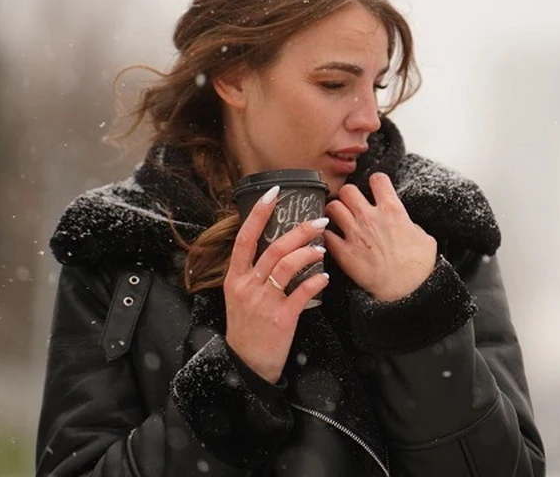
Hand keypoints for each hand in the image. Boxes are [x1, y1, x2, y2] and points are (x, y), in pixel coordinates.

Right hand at [224, 186, 329, 383]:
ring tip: (321, 248)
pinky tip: (324, 277)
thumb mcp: (240, 297)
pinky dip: (315, 281)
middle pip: (273, 249)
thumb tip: (278, 247)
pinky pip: (301, 293)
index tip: (274, 194)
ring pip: (287, 266)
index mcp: (235, 278)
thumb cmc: (247, 328)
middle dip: (298, 231)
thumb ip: (253, 273)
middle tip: (318, 221)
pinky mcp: (280, 318)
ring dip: (308, 253)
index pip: (245, 238)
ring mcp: (263, 302)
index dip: (258, 214)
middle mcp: (247, 286)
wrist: (246, 365)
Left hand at [324, 172, 436, 301]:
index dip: (376, 182)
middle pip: (348, 190)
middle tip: (352, 204)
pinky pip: (326, 235)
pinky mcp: (344, 253)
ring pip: (333, 207)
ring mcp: (355, 234)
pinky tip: (333, 239)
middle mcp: (370, 217)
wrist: (407, 291)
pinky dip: (328, 235)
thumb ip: (409, 224)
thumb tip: (404, 224)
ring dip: (335, 211)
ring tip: (339, 218)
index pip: (378, 179)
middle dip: (349, 195)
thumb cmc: (418, 266)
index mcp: (392, 210)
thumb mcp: (424, 237)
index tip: (376, 188)